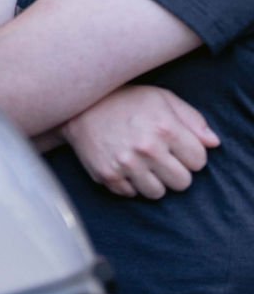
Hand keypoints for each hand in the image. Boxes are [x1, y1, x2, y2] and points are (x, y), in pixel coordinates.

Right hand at [62, 85, 219, 199]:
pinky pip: (132, 194)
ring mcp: (126, 164)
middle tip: (161, 158)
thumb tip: (214, 144)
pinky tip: (124, 165)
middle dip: (175, 171)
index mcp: (165, 128)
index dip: (190, 155)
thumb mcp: (162, 99)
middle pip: (182, 183)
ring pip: (158, 193)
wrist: (80, 105)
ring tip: (142, 162)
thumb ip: (192, 120)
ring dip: (153, 180)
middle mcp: (147, 148)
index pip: (199, 161)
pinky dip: (130, 183)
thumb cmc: (127, 100)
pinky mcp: (108, 175)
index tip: (178, 147)